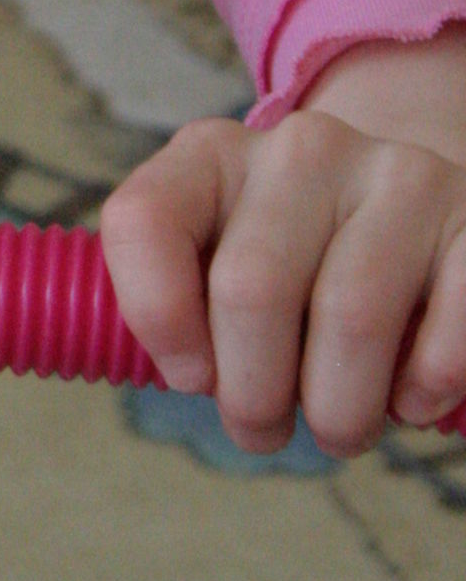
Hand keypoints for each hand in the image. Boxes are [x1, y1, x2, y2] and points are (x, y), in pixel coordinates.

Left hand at [99, 42, 465, 455]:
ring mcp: (396, 174)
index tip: (191, 379)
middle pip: (250, 288)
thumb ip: (181, 306)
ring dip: (339, 409)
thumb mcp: (219, 261)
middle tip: (266, 431)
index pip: (145, 219)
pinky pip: (449, 324)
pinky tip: (411, 400)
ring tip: (339, 430)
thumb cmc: (295, 264)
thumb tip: (190, 377)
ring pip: (351, 315)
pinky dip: (425, 386)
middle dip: (253, 396)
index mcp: (213, 155)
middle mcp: (303, 149)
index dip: (157, 318)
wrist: (412, 210)